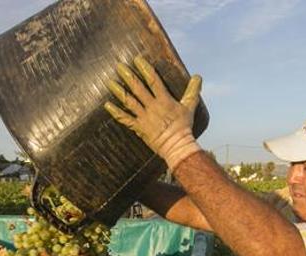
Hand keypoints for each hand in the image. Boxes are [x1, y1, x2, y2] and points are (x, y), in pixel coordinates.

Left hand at [104, 55, 202, 171]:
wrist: (176, 146)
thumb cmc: (184, 126)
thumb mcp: (190, 106)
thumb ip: (192, 91)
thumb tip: (198, 76)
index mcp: (164, 100)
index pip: (153, 81)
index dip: (145, 69)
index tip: (137, 60)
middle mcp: (152, 107)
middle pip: (138, 89)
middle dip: (128, 76)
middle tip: (119, 66)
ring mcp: (144, 117)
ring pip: (129, 102)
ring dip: (119, 91)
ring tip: (110, 82)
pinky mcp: (139, 127)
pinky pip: (125, 119)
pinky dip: (115, 112)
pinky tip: (107, 104)